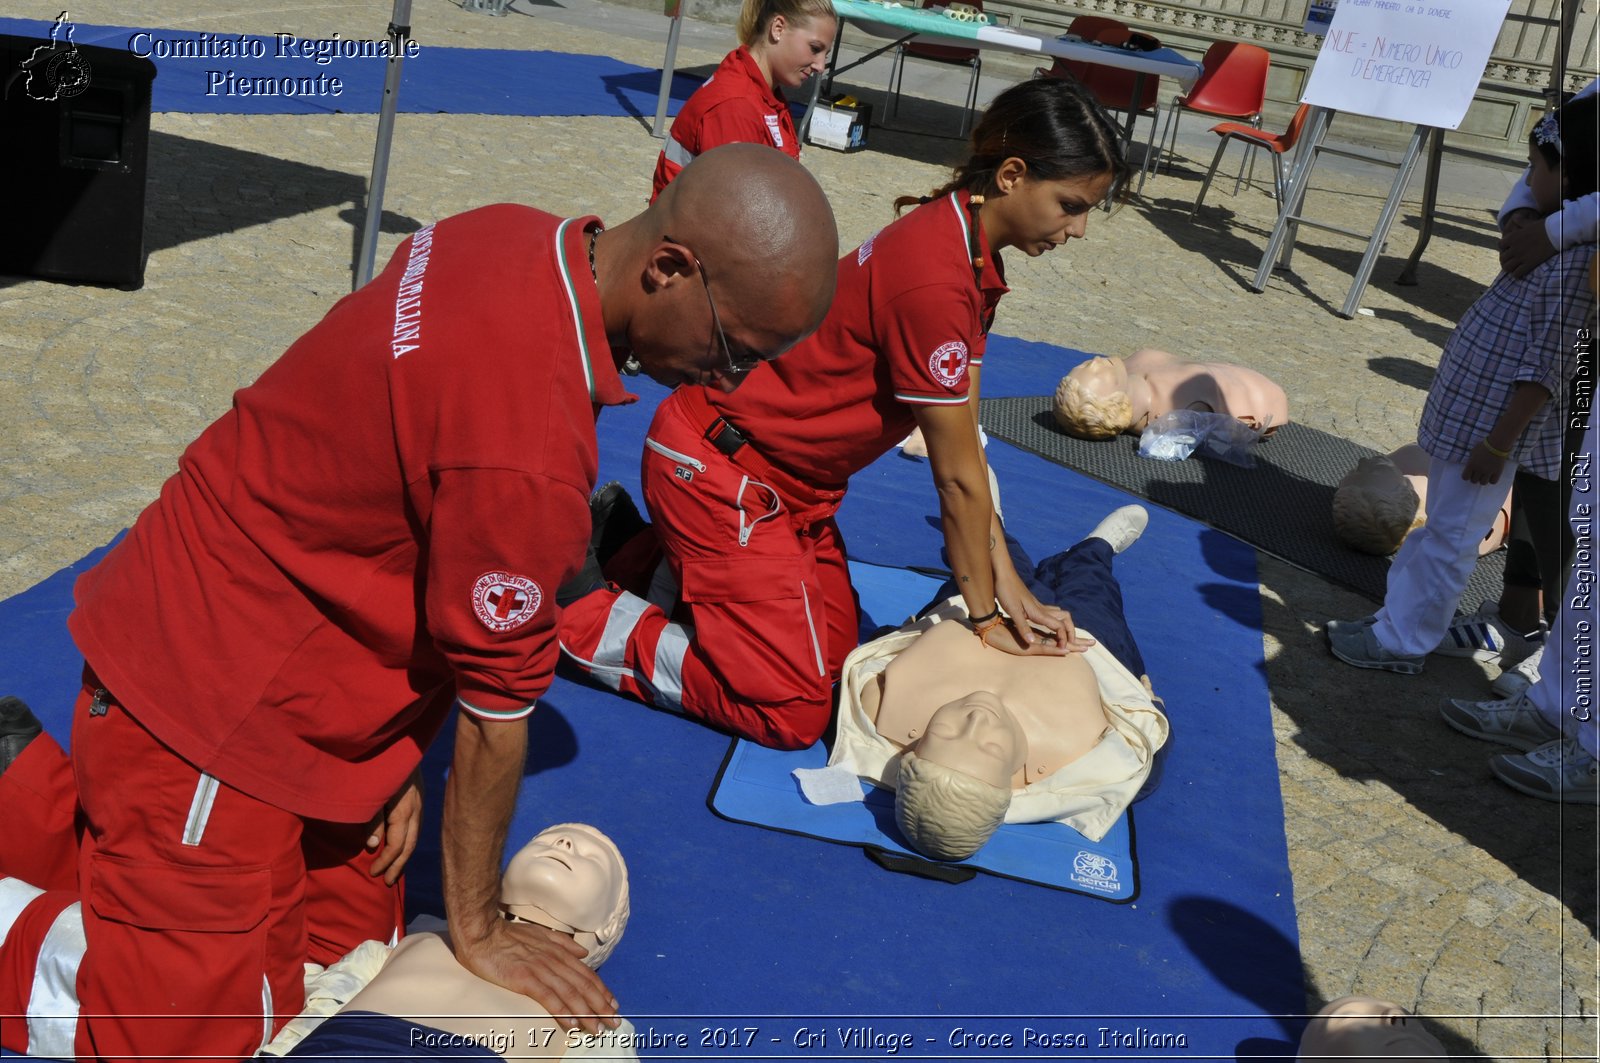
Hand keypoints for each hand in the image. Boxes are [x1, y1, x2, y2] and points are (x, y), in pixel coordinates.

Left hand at [366, 768, 422, 884]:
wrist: (401, 737)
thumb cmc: (377, 764)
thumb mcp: (369, 792)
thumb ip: (372, 819)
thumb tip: (374, 846)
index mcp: (403, 808)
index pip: (397, 844)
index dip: (386, 861)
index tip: (373, 872)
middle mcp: (415, 807)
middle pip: (410, 843)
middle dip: (398, 864)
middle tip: (386, 881)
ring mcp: (419, 800)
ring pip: (415, 834)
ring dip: (404, 854)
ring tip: (394, 869)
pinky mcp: (419, 794)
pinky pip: (416, 823)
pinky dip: (408, 839)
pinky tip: (402, 843)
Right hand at [454, 914, 619, 1033]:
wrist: (483, 933)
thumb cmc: (508, 934)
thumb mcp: (540, 933)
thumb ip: (563, 943)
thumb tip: (582, 953)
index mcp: (558, 951)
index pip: (586, 974)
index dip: (601, 990)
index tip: (613, 1004)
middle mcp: (554, 960)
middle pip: (583, 985)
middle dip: (600, 1006)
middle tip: (613, 1022)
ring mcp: (540, 969)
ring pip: (570, 993)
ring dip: (586, 1013)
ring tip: (597, 1028)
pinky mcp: (525, 978)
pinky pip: (548, 997)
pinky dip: (561, 1012)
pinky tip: (571, 1025)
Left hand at [984, 580, 1094, 654]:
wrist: (1003, 573)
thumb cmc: (1006, 590)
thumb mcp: (1012, 610)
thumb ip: (1022, 627)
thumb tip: (1032, 643)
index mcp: (1038, 612)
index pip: (1059, 626)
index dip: (1064, 638)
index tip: (1063, 649)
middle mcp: (1041, 608)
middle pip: (1065, 619)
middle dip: (1071, 631)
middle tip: (1070, 643)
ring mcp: (1038, 605)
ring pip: (1059, 614)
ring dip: (1065, 625)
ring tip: (1064, 636)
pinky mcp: (1033, 604)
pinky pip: (1051, 612)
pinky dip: (1056, 620)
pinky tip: (1050, 624)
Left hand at [1463, 441, 1507, 484]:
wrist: (1497, 444)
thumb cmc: (1484, 446)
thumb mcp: (1473, 451)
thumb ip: (1470, 459)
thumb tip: (1470, 465)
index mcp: (1471, 465)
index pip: (1465, 477)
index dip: (1467, 476)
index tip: (1470, 473)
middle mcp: (1479, 470)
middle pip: (1474, 481)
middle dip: (1475, 477)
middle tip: (1478, 473)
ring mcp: (1488, 472)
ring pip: (1483, 483)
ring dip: (1483, 479)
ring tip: (1485, 474)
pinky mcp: (1497, 472)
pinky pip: (1493, 482)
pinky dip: (1492, 480)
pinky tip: (1492, 475)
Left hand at [1499, 218, 1556, 276]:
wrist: (1557, 233)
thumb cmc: (1544, 226)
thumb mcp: (1529, 222)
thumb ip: (1520, 221)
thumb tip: (1514, 216)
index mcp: (1512, 237)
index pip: (1500, 245)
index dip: (1504, 248)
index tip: (1510, 249)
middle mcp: (1514, 248)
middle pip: (1503, 258)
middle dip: (1506, 260)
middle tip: (1512, 260)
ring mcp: (1521, 257)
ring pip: (1507, 267)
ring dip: (1510, 268)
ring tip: (1515, 268)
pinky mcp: (1529, 264)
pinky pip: (1517, 273)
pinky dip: (1517, 274)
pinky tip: (1521, 272)